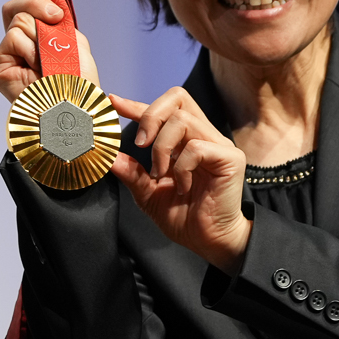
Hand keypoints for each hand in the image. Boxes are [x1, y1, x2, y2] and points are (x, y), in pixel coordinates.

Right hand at [0, 0, 99, 100]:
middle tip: (56, 16)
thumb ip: (58, 13)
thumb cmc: (78, 81)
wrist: (76, 107)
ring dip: (41, 37)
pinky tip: (38, 68)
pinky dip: (31, 49)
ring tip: (50, 60)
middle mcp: (17, 46)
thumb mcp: (72, 38)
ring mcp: (6, 58)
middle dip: (37, 3)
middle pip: (15, 7)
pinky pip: (13, 37)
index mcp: (34, 38)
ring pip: (18, 20)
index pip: (26, 4)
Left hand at [108, 90, 251, 273]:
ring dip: (162, 147)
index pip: (163, 110)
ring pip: (183, 120)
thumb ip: (131, 172)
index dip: (137, 105)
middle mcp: (203, 136)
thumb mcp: (148, 193)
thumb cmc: (184, 217)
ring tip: (160, 174)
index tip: (114, 103)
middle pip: (178, 97)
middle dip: (151, 115)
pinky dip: (181, 166)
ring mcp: (218, 145)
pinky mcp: (230, 158)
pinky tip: (182, 185)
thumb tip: (108, 156)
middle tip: (140, 144)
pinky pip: (197, 147)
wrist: (208, 241)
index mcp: (184, 140)